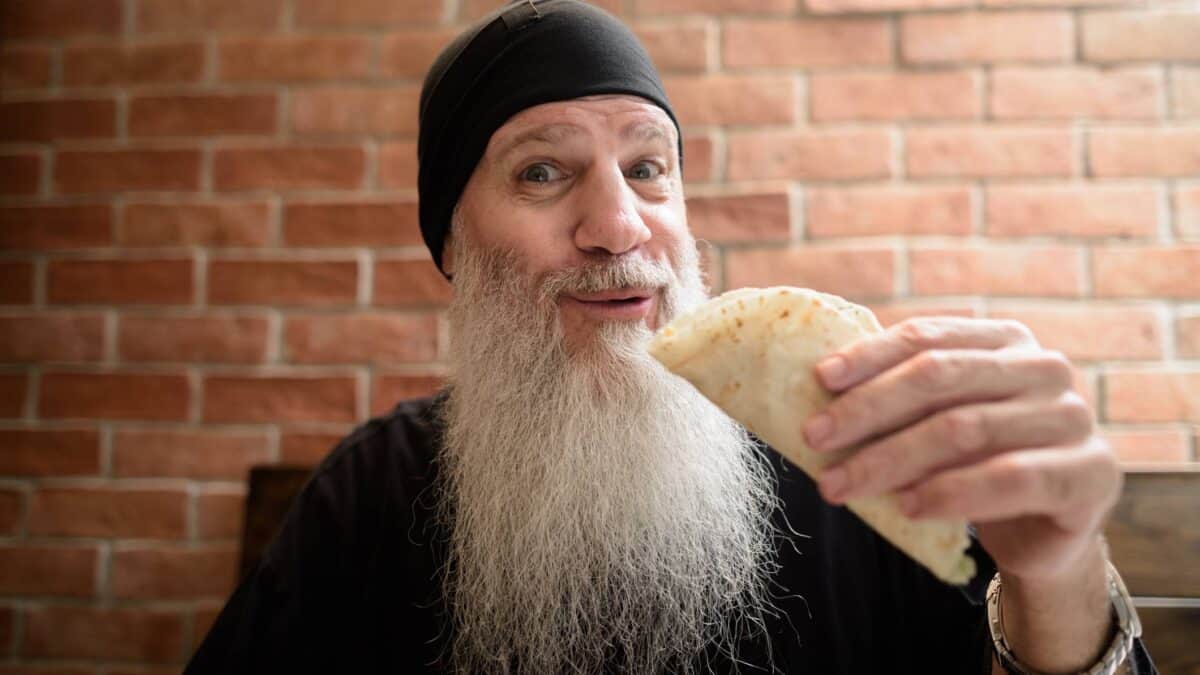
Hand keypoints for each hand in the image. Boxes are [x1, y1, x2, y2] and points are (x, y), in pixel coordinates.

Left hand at [803, 317, 1121, 581]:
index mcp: (1006, 340)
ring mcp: (1073, 418)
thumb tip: (816, 388)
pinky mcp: (1090, 473)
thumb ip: (902, 398)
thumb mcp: (940, 421)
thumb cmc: (979, 464)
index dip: (870, 355)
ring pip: (965, 429)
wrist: (1046, 531)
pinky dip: (949, 492)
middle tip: (814, 438)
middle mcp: (1045, 368)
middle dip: (868, 409)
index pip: (928, 337)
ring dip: (890, 459)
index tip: (819, 379)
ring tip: (840, 483)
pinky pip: (1008, 478)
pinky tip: (906, 506)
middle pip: (940, 378)